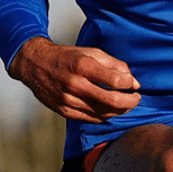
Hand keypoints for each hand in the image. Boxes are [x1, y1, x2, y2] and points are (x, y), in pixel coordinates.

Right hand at [9, 36, 140, 122]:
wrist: (36, 64)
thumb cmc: (68, 57)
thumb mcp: (93, 52)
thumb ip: (115, 65)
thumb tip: (134, 82)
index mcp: (83, 66)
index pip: (115, 80)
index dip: (130, 84)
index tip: (135, 84)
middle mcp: (75, 84)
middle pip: (111, 101)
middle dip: (130, 102)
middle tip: (136, 99)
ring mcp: (68, 100)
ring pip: (102, 113)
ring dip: (119, 111)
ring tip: (126, 104)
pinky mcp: (63, 110)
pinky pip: (90, 118)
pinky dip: (104, 116)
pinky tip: (110, 109)